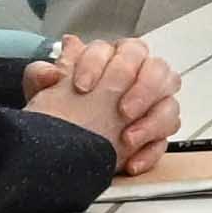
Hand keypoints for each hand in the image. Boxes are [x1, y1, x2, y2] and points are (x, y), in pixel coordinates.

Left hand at [23, 38, 180, 171]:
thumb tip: (52, 72)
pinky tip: (130, 163)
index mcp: (116, 60)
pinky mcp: (154, 138)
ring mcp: (151, 109)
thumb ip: (42, 76)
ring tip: (127, 139)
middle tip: (122, 110)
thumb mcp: (41, 91)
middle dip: (144, 89)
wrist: (56, 144)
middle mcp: (140, 80)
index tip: (82, 87)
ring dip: (153, 122)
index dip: (104, 66)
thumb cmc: (56, 109)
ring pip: (170, 105)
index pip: (126, 49)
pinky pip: (164, 143)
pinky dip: (149, 153)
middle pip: (159, 70)